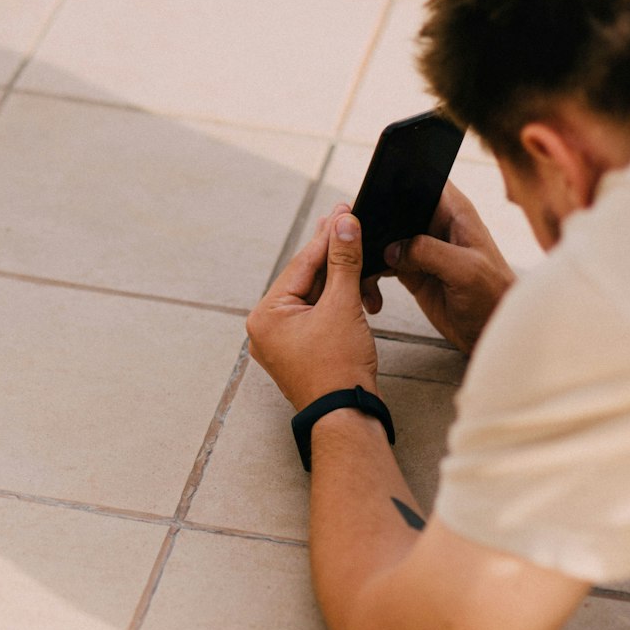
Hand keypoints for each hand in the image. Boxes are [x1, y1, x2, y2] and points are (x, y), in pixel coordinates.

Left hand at [247, 204, 378, 410]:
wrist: (348, 417)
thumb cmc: (339, 370)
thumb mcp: (343, 306)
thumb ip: (344, 261)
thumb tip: (344, 224)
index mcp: (266, 316)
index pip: (301, 265)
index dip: (327, 236)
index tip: (343, 212)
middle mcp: (267, 328)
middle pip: (306, 279)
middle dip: (334, 255)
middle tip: (350, 221)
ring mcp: (283, 342)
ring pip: (315, 297)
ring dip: (342, 281)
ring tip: (363, 258)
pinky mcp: (302, 351)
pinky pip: (318, 315)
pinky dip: (339, 302)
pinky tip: (359, 290)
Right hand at [363, 182, 514, 353]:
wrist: (491, 331)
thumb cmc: (492, 296)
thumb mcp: (466, 270)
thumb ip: (429, 252)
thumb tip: (392, 249)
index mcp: (454, 211)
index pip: (422, 180)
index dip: (397, 180)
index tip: (373, 194)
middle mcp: (435, 225)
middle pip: (393, 208)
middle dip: (373, 222)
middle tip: (353, 240)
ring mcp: (421, 248)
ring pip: (383, 238)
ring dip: (367, 253)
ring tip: (360, 274)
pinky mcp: (411, 271)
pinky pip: (382, 266)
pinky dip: (371, 277)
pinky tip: (370, 294)